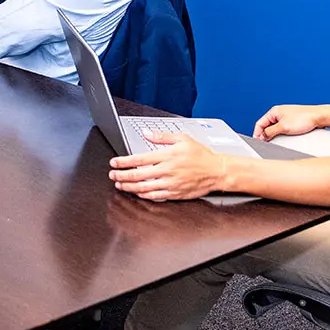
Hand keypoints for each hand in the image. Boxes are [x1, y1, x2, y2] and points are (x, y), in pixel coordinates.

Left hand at [108, 133, 227, 199]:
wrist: (217, 171)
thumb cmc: (201, 155)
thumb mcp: (182, 139)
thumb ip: (162, 137)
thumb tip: (147, 133)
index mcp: (167, 156)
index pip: (139, 160)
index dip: (123, 162)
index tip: (114, 163)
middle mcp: (167, 171)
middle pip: (137, 175)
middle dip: (121, 176)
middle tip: (112, 175)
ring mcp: (170, 184)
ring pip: (143, 188)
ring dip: (129, 187)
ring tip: (120, 185)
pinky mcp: (175, 193)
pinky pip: (155, 196)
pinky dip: (143, 195)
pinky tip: (137, 193)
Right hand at [253, 104, 325, 140]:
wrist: (319, 117)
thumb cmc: (303, 118)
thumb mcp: (283, 127)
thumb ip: (270, 132)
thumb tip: (262, 136)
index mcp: (274, 111)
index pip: (260, 123)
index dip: (257, 133)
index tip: (257, 142)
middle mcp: (279, 113)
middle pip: (266, 126)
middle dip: (265, 135)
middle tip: (266, 144)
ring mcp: (286, 116)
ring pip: (274, 127)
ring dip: (273, 134)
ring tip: (275, 141)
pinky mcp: (292, 121)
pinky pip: (282, 128)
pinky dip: (280, 133)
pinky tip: (284, 138)